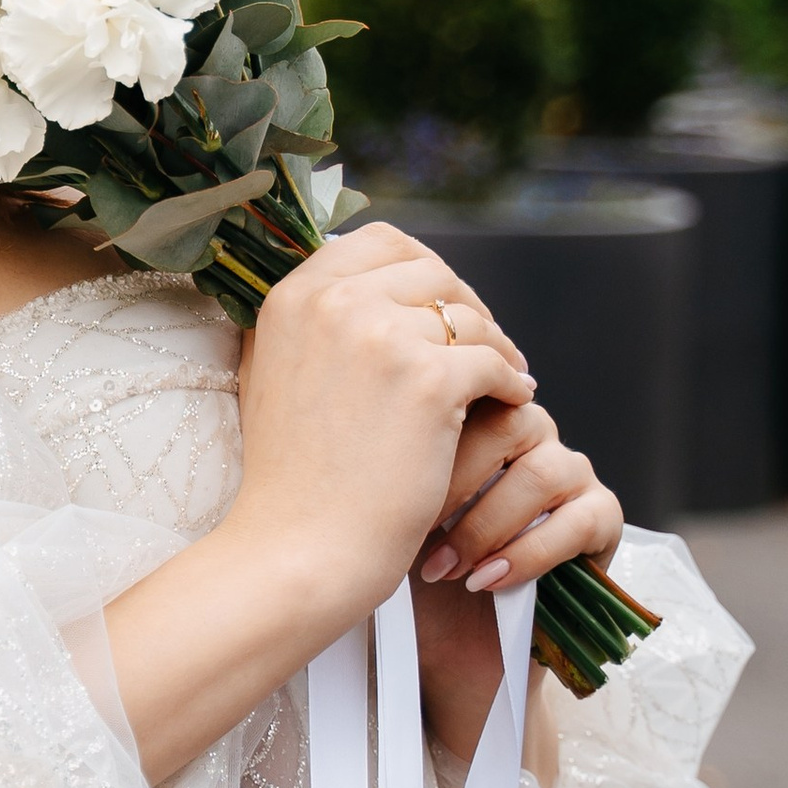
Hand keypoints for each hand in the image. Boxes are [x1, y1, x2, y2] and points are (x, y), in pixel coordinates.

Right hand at [104, 230, 538, 787]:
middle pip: (430, 269)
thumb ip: (311, 324)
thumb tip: (360, 288)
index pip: (377, 241)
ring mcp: (381, 337)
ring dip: (494, 343)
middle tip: (483, 342)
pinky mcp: (428, 381)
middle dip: (464, 304)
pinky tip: (514, 403)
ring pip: (467, 316)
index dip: (420, 269)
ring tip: (506, 376)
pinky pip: (495, 361)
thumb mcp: (273, 374)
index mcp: (293, 295)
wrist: (298, 546)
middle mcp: (334, 301)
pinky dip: (512, 381)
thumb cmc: (291, 477)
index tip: (439, 305)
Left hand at [412, 399, 625, 756]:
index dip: (431, 429)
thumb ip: (396, 451)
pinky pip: (578, 520)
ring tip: (446, 566)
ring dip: (485, 525)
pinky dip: (527, 554)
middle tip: (416, 523)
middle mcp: (531, 433)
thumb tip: (360, 414)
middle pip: (507, 422)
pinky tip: (488, 580)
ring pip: (541, 472)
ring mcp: (572, 471)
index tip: (390, 473)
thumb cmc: (417, 570)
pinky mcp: (603, 517)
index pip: (467, 389)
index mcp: (480, 414)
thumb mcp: (393, 504)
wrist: (450, 648)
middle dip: (454, 479)